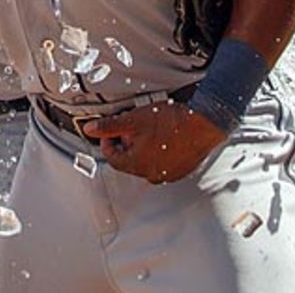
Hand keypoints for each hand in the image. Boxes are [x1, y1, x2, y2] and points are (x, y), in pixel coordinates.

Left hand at [82, 101, 225, 183]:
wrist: (203, 124)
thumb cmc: (171, 122)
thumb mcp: (134, 119)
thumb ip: (110, 126)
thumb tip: (91, 130)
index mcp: (137, 164)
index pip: (112, 158)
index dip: (108, 142)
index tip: (110, 133)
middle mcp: (151, 174)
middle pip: (129, 161)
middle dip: (127, 144)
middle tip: (132, 128)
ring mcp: (168, 174)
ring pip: (147, 162)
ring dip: (143, 148)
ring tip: (150, 129)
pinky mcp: (182, 169)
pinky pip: (163, 163)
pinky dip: (160, 152)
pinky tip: (165, 136)